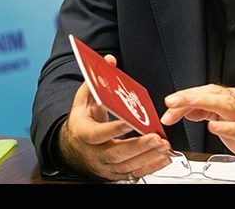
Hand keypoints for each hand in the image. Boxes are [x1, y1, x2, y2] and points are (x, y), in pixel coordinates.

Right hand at [58, 55, 171, 181]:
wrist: (71, 147)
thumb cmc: (81, 122)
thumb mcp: (83, 100)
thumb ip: (96, 81)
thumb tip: (109, 60)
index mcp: (84, 133)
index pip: (98, 134)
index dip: (113, 129)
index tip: (129, 122)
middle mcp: (94, 153)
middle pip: (116, 153)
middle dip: (138, 146)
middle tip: (156, 138)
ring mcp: (105, 166)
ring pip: (126, 166)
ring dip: (147, 157)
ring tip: (163, 146)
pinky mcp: (115, 173)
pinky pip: (133, 173)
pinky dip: (150, 168)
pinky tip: (163, 159)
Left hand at [161, 84, 234, 179]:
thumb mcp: (220, 120)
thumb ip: (203, 112)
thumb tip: (183, 109)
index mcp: (228, 98)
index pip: (203, 92)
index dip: (184, 98)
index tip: (168, 105)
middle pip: (212, 94)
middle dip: (190, 96)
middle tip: (170, 102)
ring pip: (225, 104)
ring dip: (203, 103)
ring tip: (186, 105)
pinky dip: (225, 127)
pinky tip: (212, 126)